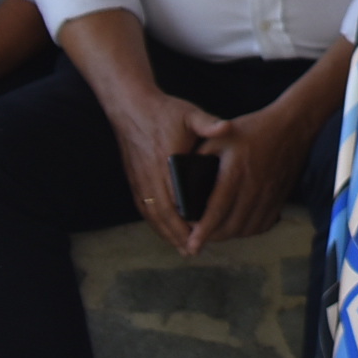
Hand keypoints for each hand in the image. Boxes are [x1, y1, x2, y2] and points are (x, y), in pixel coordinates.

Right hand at [106, 87, 213, 254]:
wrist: (131, 106)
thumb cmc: (164, 111)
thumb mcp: (189, 114)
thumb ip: (207, 123)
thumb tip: (226, 127)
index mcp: (163, 165)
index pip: (172, 202)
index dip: (183, 223)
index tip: (197, 236)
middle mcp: (148, 177)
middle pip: (160, 215)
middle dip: (175, 235)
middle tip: (192, 251)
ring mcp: (138, 179)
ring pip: (150, 214)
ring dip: (164, 232)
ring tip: (181, 247)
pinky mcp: (134, 178)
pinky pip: (143, 207)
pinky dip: (155, 222)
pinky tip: (165, 229)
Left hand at [180, 100, 313, 250]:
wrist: (292, 125)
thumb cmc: (253, 129)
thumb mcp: (222, 137)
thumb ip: (200, 156)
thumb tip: (183, 177)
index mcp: (236, 172)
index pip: (217, 209)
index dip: (203, 231)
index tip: (191, 246)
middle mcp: (254, 187)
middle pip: (231, 225)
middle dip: (212, 237)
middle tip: (198, 238)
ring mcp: (270, 194)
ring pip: (247, 228)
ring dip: (230, 235)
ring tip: (216, 232)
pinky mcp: (280, 197)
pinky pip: (263, 224)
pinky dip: (248, 231)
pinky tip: (238, 226)